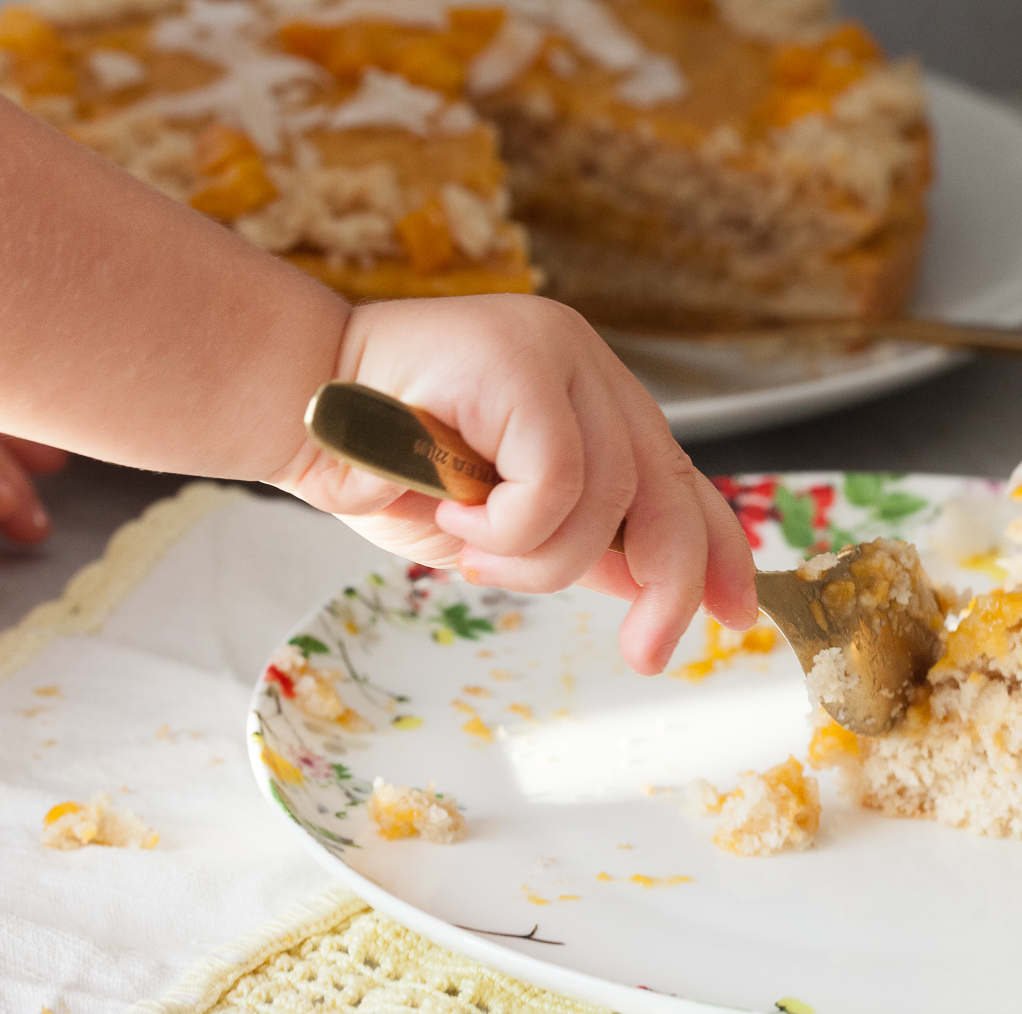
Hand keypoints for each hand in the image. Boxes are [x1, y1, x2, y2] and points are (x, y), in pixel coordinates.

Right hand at [267, 295, 756, 674]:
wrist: (283, 406)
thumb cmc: (375, 462)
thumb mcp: (493, 523)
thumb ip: (572, 540)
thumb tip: (650, 588)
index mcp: (586, 399)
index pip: (676, 476)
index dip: (716, 547)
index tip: (738, 612)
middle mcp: (586, 366)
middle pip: (667, 490)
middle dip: (668, 585)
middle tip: (644, 654)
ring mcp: (559, 353)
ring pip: (607, 499)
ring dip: (537, 558)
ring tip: (471, 547)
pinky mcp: (523, 358)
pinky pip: (558, 481)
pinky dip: (509, 525)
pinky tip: (455, 513)